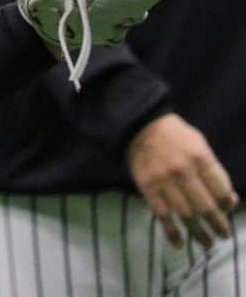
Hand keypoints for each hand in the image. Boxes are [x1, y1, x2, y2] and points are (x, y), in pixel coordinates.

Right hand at [127, 113, 239, 247]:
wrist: (140, 125)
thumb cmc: (176, 136)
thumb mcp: (201, 146)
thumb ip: (215, 172)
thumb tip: (230, 200)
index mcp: (200, 158)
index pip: (221, 190)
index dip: (227, 205)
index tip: (227, 213)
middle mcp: (183, 171)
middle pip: (206, 206)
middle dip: (218, 225)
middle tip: (223, 236)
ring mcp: (163, 180)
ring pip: (185, 214)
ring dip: (198, 233)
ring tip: (207, 243)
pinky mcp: (146, 187)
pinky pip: (161, 214)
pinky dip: (170, 231)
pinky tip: (178, 243)